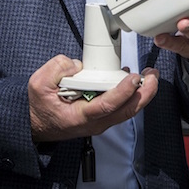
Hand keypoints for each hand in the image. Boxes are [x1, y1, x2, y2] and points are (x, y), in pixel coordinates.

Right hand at [28, 55, 158, 141]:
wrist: (35, 124)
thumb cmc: (39, 106)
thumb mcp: (39, 83)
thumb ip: (57, 69)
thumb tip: (78, 64)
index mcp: (79, 116)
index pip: (107, 106)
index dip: (123, 92)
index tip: (134, 77)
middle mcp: (94, 123)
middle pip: (127, 111)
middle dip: (144, 93)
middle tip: (153, 75)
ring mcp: (100, 121)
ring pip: (128, 110)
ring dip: (142, 93)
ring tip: (149, 75)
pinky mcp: (102, 116)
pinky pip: (122, 107)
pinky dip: (132, 94)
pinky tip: (134, 80)